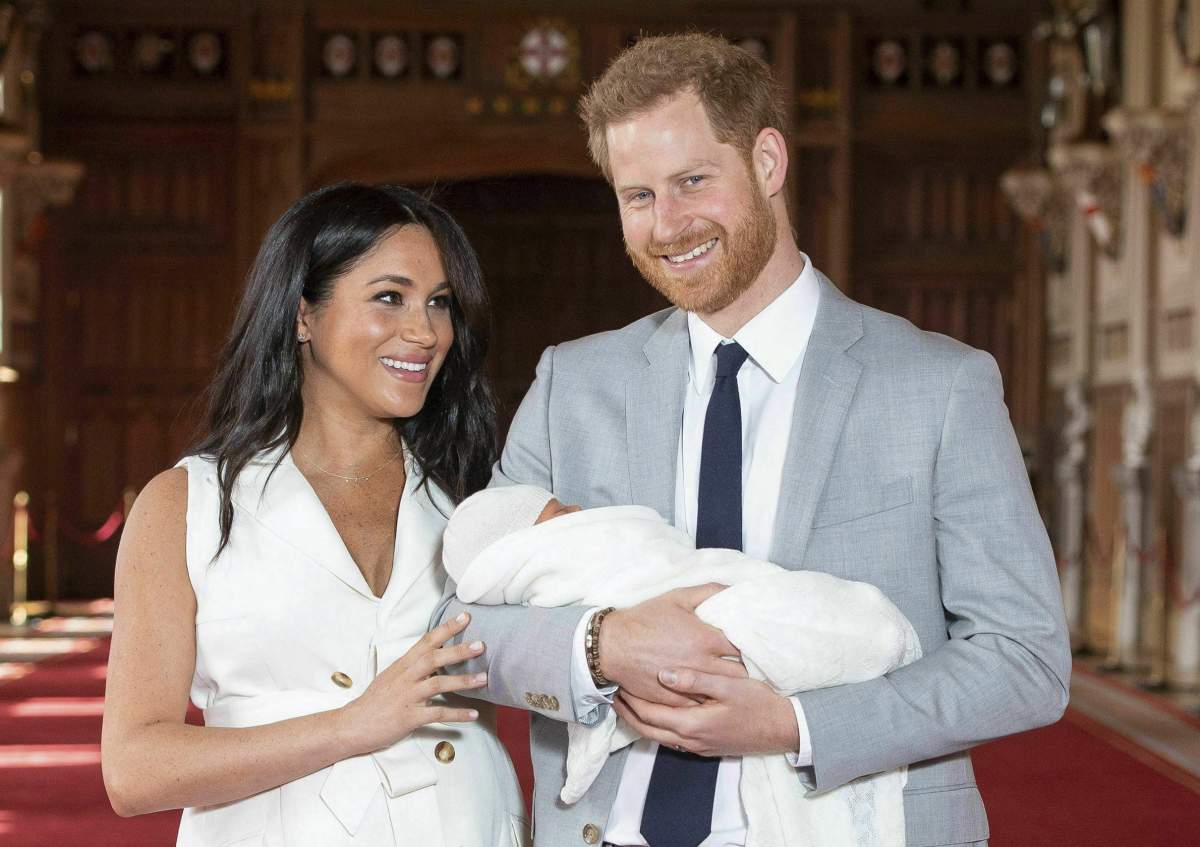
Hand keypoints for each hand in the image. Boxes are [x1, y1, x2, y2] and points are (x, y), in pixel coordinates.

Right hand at [338, 612, 487, 754]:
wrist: (353, 725)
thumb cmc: (374, 701)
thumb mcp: (391, 677)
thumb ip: (412, 667)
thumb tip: (434, 658)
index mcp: (402, 665)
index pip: (426, 641)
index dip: (446, 628)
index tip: (465, 617)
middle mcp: (405, 678)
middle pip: (433, 658)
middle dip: (458, 650)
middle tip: (481, 645)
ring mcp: (407, 697)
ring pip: (437, 684)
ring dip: (463, 681)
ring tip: (483, 679)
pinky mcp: (409, 717)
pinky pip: (436, 714)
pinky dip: (456, 714)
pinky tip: (473, 714)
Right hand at [599, 584, 742, 706]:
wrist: (612, 646)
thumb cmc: (646, 619)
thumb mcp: (677, 597)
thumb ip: (709, 591)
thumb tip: (734, 590)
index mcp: (706, 639)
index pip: (744, 647)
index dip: (753, 646)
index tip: (755, 645)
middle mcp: (701, 664)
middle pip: (739, 674)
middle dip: (746, 669)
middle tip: (749, 665)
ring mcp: (689, 685)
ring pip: (722, 692)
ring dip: (729, 687)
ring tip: (735, 682)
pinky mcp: (675, 700)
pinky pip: (701, 704)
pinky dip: (708, 700)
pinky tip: (712, 694)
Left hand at [611, 668, 799, 756]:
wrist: (783, 730)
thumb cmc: (758, 704)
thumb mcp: (729, 685)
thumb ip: (696, 679)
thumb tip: (663, 674)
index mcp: (692, 724)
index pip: (649, 714)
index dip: (630, 700)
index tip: (618, 682)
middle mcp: (690, 740)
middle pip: (647, 730)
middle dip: (628, 712)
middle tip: (614, 693)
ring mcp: (698, 747)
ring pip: (658, 737)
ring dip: (640, 720)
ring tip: (629, 701)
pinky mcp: (705, 747)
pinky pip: (671, 738)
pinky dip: (657, 726)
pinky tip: (657, 711)